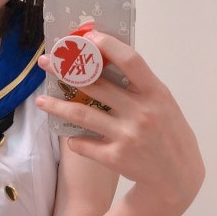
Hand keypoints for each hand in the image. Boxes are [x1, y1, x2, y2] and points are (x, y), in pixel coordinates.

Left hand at [37, 30, 204, 209]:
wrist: (177, 178)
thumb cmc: (168, 132)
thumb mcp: (163, 102)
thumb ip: (140, 84)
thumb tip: (105, 57)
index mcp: (156, 93)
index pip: (131, 60)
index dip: (108, 46)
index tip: (86, 37)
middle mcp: (141, 112)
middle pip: (95, 84)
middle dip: (65, 70)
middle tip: (46, 62)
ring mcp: (127, 136)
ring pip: (80, 113)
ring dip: (56, 105)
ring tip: (39, 101)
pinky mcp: (115, 158)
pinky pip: (83, 144)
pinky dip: (73, 139)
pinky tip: (68, 135)